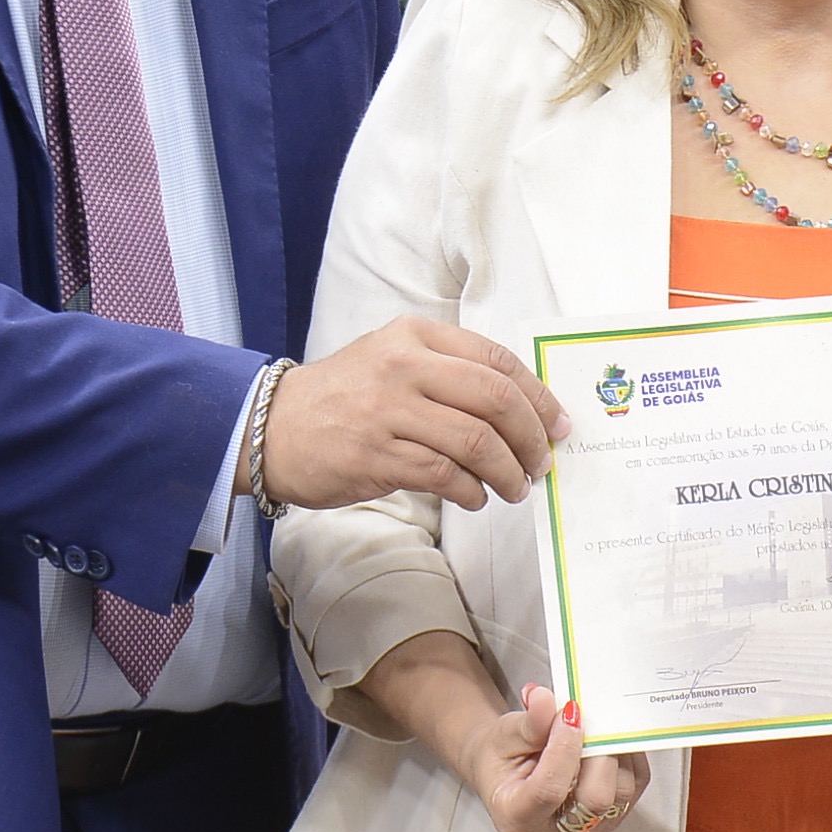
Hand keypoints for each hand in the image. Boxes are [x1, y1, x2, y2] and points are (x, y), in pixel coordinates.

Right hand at [252, 316, 568, 510]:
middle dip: (530, 437)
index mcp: (416, 334)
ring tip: (515, 488)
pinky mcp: (376, 454)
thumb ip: (449, 373)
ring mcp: (389, 409)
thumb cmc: (345, 397)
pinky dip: (471, 490)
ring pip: (475, 440)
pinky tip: (476, 497)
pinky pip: (444, 473)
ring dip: (507, 471)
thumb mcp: (394, 360)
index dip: (537, 395)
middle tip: (542, 463)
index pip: (496, 360)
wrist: (275, 427)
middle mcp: (405, 365)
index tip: (557, 424)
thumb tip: (520, 410)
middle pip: (495, 398)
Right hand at [457, 683, 651, 831]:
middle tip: (591, 718)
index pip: (549, 790)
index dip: (565, 748)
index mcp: (515, 817)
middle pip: (595, 799)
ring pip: (620, 794)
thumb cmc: (502, 758)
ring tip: (597, 726)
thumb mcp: (504, 735)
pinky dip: (628, 758)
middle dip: (599, 752)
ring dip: (615, 752)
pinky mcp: (607, 822)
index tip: (570, 712)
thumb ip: (529, 722)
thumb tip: (545, 700)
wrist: (508, 773)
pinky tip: (609, 740)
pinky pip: (633, 788)